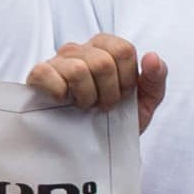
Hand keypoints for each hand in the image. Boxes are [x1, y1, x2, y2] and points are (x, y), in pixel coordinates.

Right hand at [27, 33, 166, 121]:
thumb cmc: (115, 118)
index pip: (123, 50)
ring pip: (78, 70)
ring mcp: (58, 60)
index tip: (122, 96)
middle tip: (103, 106)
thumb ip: (155, 79)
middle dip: (108, 93)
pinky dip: (58, 92)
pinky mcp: (38, 74)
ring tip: (84, 106)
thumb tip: (152, 57)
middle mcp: (81, 48)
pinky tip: (62, 101)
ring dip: (86, 97)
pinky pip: (46, 73)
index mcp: (105, 47)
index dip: (127, 79)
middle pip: (103, 62)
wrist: (90, 146)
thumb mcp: (144, 102)